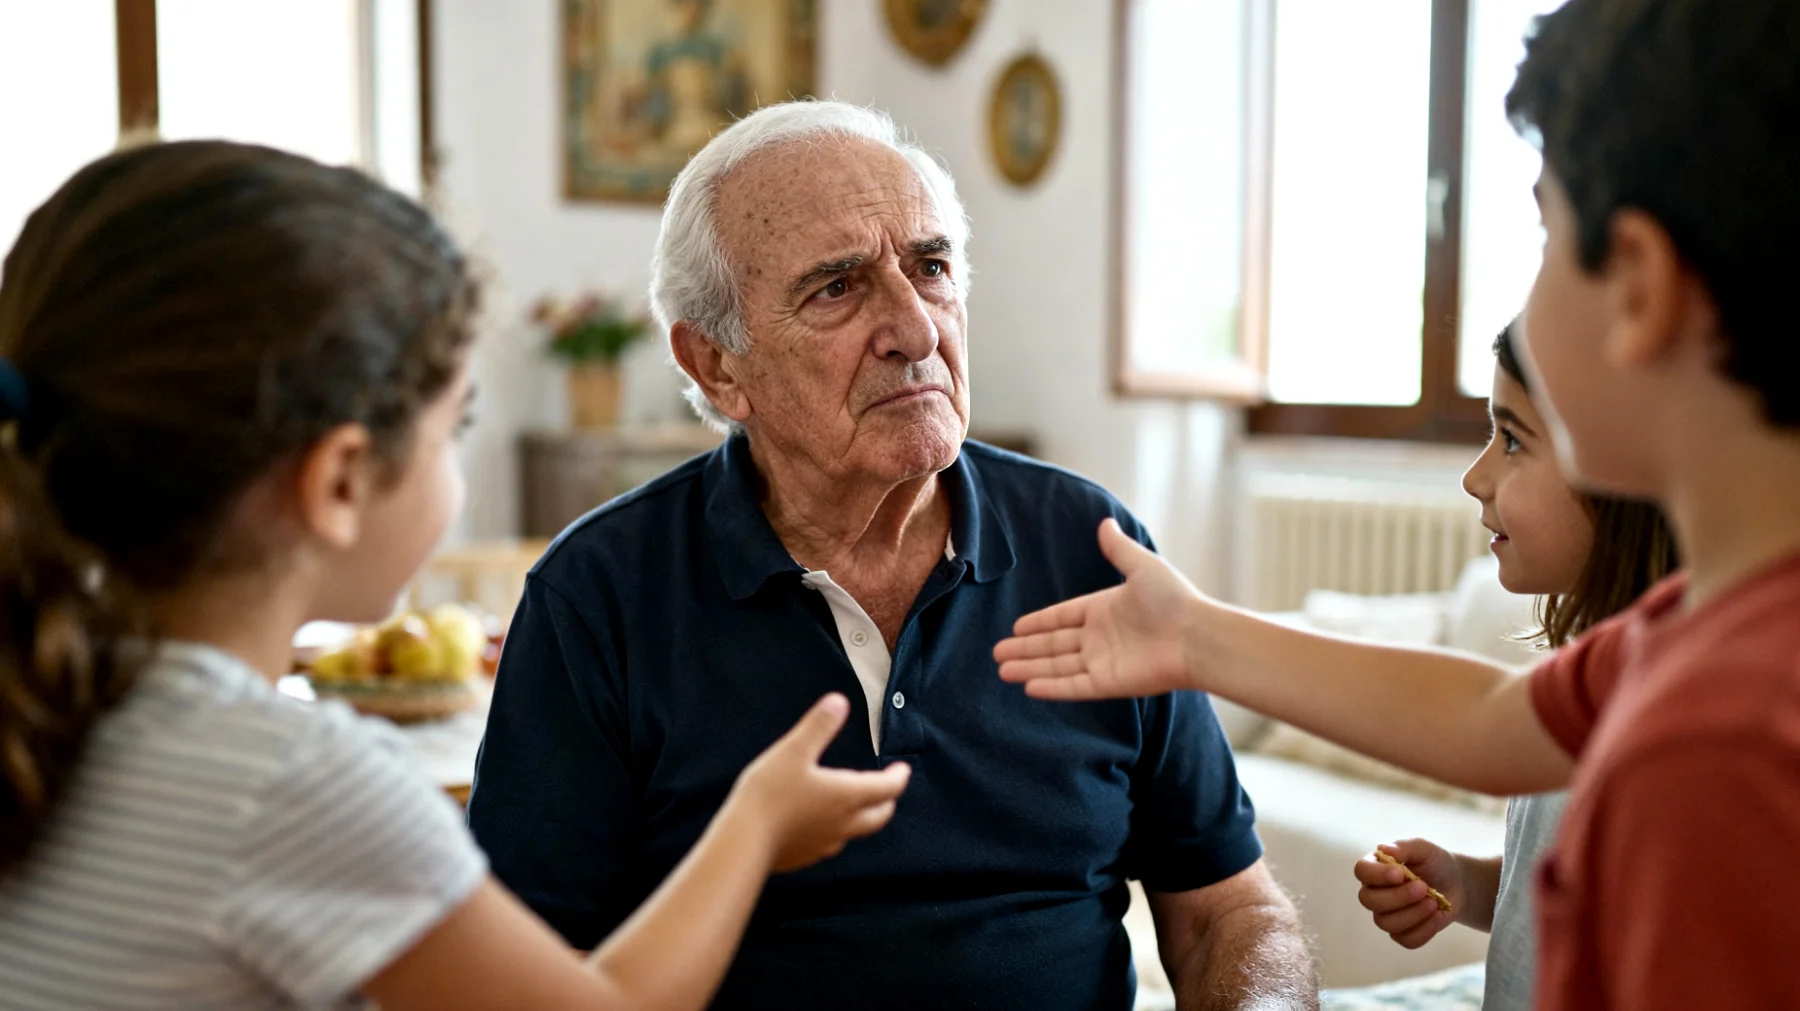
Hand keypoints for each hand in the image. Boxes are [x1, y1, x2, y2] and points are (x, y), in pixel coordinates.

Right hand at [727, 693, 911, 872]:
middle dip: (887, 800)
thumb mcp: (794, 750)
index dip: (898, 777)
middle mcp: (843, 824)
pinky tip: (820, 824)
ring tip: (855, 803)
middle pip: (879, 815)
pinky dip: (836, 830)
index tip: (902, 769)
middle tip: (888, 789)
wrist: (743, 842)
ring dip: (862, 816)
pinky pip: (830, 843)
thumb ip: (819, 726)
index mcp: (846, 796)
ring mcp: (825, 844)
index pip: (887, 788)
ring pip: (855, 831)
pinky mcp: (806, 856)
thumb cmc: (769, 794)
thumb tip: (839, 701)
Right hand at [993, 518, 1205, 699]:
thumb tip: (1105, 522)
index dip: (1038, 623)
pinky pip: (1073, 685)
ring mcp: (1103, 662)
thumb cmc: (1174, 600)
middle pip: (1054, 644)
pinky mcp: (1109, 683)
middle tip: (997, 653)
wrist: (1197, 637)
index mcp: (1105, 610)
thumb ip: (1119, 549)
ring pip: (1058, 666)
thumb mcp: (1142, 566)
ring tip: (1002, 671)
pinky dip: (1051, 686)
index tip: (1015, 628)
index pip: (1063, 618)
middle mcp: (1100, 638)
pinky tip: (1028, 686)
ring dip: (1030, 668)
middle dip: (1025, 648)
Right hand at [1352, 840, 1465, 948]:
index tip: (1401, 874)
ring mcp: (1387, 915)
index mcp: (1376, 868)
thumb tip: (1383, 849)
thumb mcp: (1424, 849)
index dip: (1378, 875)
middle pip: (1370, 901)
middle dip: (1399, 897)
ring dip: (1414, 914)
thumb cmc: (1435, 863)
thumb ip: (1405, 847)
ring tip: (1434, 903)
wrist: (1456, 884)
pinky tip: (1437, 917)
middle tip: (1423, 888)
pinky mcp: (1402, 933)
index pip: (1362, 871)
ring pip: (1387, 923)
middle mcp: (1375, 892)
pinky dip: (1424, 930)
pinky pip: (1405, 940)